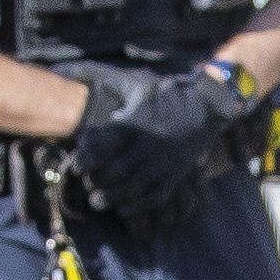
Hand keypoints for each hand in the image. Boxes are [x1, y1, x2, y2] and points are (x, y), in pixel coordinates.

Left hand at [65, 61, 253, 220]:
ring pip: (132, 189)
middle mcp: (146, 146)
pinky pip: (154, 198)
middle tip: (87, 185)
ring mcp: (162, 163)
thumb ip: (106, 82)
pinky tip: (124, 209)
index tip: (79, 166)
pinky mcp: (175, 175)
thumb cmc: (165, 94)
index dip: (85, 160)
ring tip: (97, 201)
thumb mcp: (135, 84)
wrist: (206, 105)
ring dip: (111, 199)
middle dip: (96, 183)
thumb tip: (73, 70)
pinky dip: (136, 207)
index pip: (101, 147)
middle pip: (114, 173)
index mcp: (133, 125)